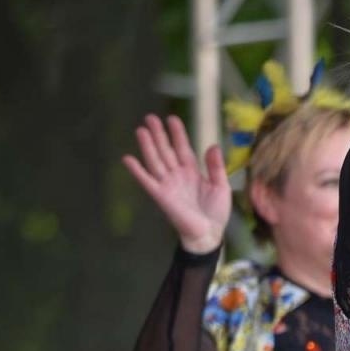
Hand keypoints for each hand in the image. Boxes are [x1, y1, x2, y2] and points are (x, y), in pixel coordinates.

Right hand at [122, 114, 231, 254]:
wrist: (209, 234)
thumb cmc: (216, 211)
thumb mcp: (221, 187)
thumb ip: (216, 167)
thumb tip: (213, 145)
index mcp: (193, 171)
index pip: (183, 148)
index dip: (178, 134)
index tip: (172, 119)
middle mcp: (177, 174)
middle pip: (166, 151)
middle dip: (159, 135)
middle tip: (150, 117)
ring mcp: (167, 184)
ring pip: (156, 161)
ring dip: (147, 146)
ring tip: (141, 130)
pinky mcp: (161, 195)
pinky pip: (147, 181)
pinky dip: (137, 171)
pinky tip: (128, 159)